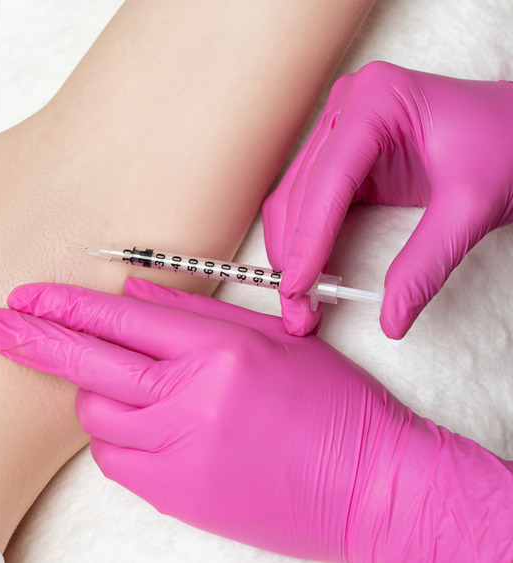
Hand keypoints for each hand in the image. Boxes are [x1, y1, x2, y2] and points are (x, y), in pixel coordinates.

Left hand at [0, 279, 512, 561]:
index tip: (23, 296)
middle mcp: (191, 398)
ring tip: (135, 392)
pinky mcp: (175, 494)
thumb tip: (132, 295)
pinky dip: (118, 437)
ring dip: (98, 396)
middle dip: (30, 339)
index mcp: (218, 350)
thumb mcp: (273, 341)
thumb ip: (195, 315)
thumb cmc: (333, 410)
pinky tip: (147, 428)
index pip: (119, 319)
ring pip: (98, 414)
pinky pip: (116, 458)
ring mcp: (179, 450)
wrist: (369, 489)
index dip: (63, 305)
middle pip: (87, 363)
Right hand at [263, 61, 512, 337]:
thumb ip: (427, 262)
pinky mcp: (345, 151)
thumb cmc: (509, 147)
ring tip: (299, 301)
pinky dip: (305, 238)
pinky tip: (308, 272)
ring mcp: (342, 126)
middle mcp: (349, 106)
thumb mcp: (472, 208)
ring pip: (296, 197)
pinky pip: (310, 199)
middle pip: (302, 190)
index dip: (308, 239)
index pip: (328, 179)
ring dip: (291, 250)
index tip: (297, 287)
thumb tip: (392, 318)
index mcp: (376, 100)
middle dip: (294, 253)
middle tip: (297, 308)